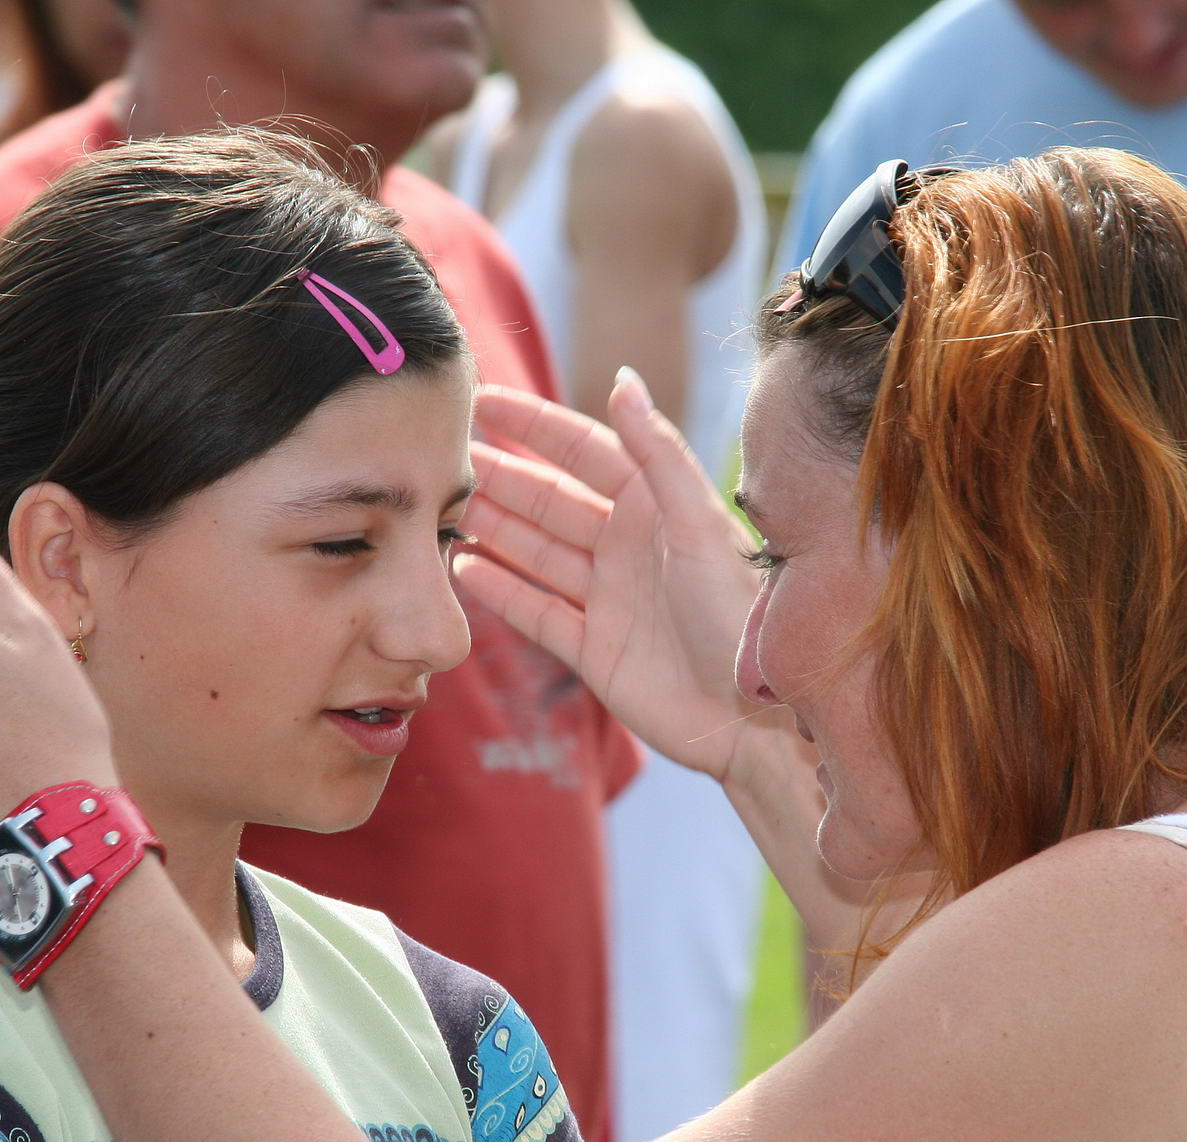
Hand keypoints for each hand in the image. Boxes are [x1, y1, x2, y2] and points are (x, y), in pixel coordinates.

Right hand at [458, 372, 762, 780]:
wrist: (750, 716)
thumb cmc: (738, 615)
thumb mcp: (697, 524)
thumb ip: (657, 453)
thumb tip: (621, 379)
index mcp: (657, 507)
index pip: (584, 451)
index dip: (534, 425)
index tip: (481, 400)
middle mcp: (629, 546)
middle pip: (550, 500)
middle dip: (498, 477)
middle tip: (439, 457)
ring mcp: (608, 597)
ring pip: (535, 552)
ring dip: (490, 528)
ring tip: (437, 507)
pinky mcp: (594, 648)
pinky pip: (535, 610)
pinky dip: (499, 589)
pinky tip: (460, 566)